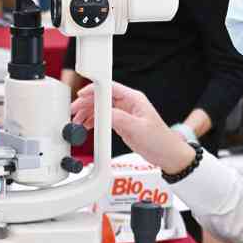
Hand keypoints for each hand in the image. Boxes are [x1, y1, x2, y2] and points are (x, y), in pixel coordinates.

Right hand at [69, 82, 195, 174]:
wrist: (167, 155)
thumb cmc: (160, 140)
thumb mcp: (138, 129)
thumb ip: (119, 119)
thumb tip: (102, 112)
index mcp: (134, 98)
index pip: (109, 87)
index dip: (93, 90)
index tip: (81, 95)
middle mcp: (128, 103)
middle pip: (102, 98)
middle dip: (86, 104)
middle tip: (74, 112)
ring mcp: (124, 113)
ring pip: (101, 108)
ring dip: (88, 113)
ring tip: (77, 122)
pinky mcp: (122, 123)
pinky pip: (104, 118)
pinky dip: (94, 121)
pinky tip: (87, 126)